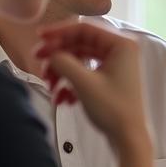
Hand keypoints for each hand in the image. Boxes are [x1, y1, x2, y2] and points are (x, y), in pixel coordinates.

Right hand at [35, 22, 152, 166]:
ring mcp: (115, 65)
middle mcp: (120, 51)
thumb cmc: (113, 109)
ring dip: (61, 71)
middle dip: (58, 55)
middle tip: (38, 63)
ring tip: (50, 87)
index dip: (59, 31)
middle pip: (80, 43)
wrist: (127, 138)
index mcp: (121, 44)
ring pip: (79, 59)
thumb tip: (49, 53)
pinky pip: (84, 73)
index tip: (38, 37)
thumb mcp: (83, 82)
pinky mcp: (109, 79)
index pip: (84, 28)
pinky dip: (70, 83)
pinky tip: (62, 99)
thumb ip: (62, 61)